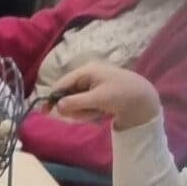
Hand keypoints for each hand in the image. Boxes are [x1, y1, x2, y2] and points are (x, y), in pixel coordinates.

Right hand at [48, 61, 162, 130]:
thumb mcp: (97, 99)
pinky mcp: (94, 95)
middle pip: (65, 96)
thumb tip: (57, 106)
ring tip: (96, 112)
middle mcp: (85, 77)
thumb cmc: (121, 94)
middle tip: (85, 113)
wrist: (142, 99)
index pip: (60, 85)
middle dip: (72, 108)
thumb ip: (75, 102)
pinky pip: (82, 106)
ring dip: (81, 112)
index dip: (51, 98)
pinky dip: (88, 112)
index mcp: (86, 72)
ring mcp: (90, 87)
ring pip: (73, 104)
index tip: (45, 112)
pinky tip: (99, 112)